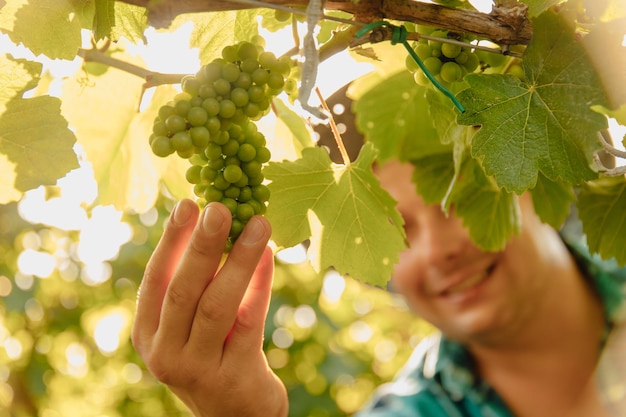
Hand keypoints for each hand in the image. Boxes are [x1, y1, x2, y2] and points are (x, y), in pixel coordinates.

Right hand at [132, 199, 287, 416]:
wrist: (236, 416)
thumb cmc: (213, 355)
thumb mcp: (192, 324)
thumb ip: (196, 283)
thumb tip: (213, 221)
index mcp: (148, 333)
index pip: (156, 279)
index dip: (172, 240)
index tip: (188, 202)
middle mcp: (164, 352)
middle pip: (182, 289)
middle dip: (201, 244)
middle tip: (219, 206)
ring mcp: (197, 367)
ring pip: (216, 304)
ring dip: (239, 259)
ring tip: (258, 223)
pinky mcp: (234, 375)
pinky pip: (250, 320)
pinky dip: (260, 283)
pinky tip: (269, 255)